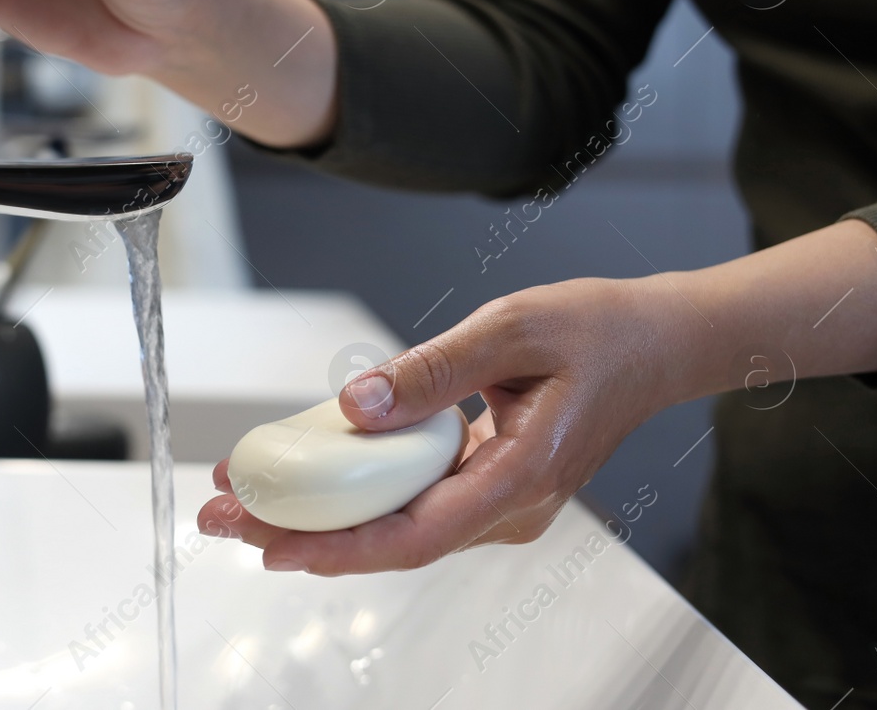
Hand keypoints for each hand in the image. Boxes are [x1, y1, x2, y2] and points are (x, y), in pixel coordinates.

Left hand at [196, 219, 876, 574]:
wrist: (656, 342)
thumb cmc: (598, 332)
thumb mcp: (511, 329)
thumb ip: (431, 372)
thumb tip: (355, 407)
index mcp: (520, 479)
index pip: (410, 536)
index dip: (331, 547)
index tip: (265, 542)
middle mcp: (508, 508)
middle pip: (389, 542)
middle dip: (300, 535)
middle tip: (220, 519)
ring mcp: (498, 502)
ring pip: (395, 527)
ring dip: (320, 516)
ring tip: (244, 497)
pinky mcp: (487, 484)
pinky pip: (411, 500)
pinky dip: (355, 494)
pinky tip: (306, 476)